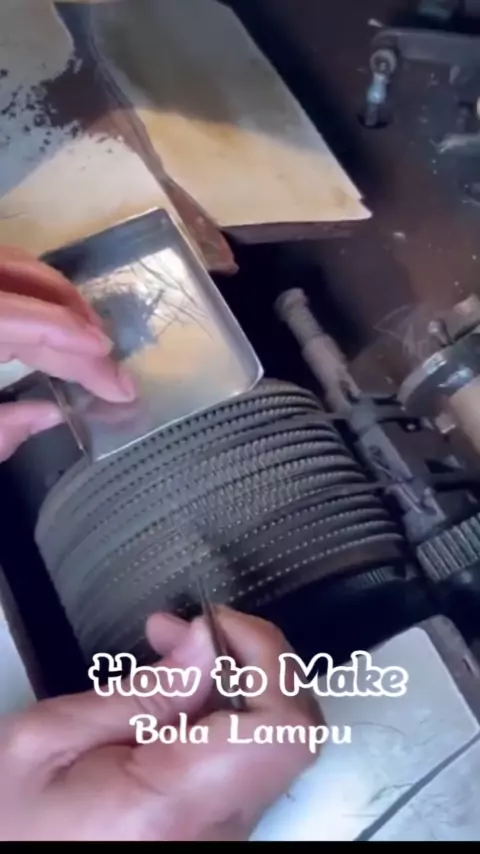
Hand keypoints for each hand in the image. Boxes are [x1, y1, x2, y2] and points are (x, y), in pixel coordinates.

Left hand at [0, 246, 135, 460]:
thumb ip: (2, 429)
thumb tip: (50, 415)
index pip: (16, 316)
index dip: (66, 334)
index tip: (109, 360)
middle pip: (25, 288)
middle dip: (76, 326)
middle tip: (114, 370)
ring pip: (19, 268)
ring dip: (64, 302)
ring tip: (96, 343)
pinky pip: (8, 273)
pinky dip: (39, 294)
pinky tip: (60, 326)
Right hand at [0, 609, 320, 840]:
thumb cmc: (11, 823)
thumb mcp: (48, 741)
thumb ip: (140, 692)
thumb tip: (207, 643)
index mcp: (173, 805)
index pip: (283, 728)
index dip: (267, 656)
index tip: (220, 624)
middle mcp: (216, 831)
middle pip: (290, 728)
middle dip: (248, 655)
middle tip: (185, 630)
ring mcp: (225, 836)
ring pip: (274, 739)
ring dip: (235, 678)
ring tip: (171, 652)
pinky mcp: (221, 831)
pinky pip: (250, 758)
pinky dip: (226, 710)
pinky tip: (178, 694)